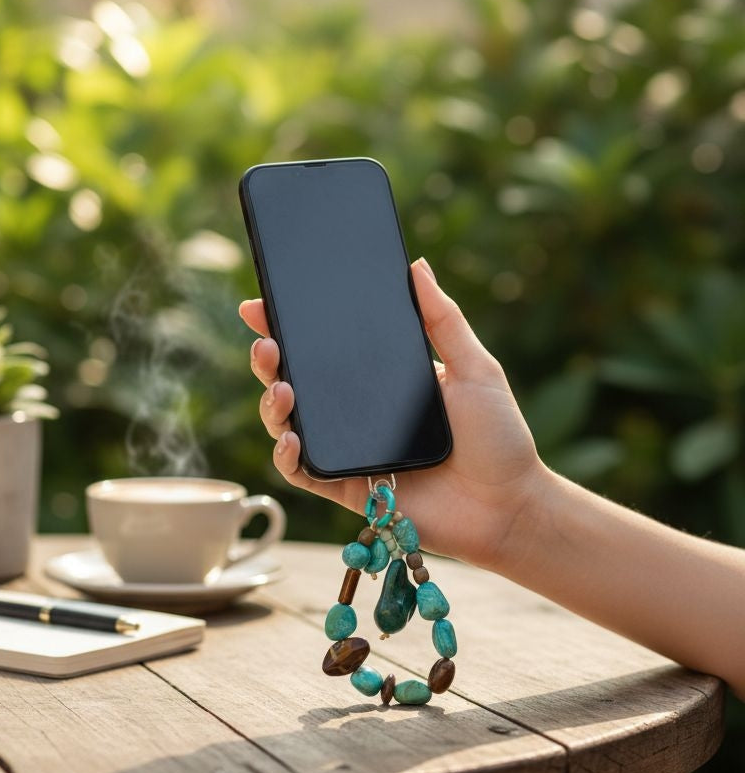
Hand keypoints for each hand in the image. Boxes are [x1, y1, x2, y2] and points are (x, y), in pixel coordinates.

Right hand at [238, 258, 545, 567]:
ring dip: (273, 404)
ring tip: (281, 388)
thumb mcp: (475, 369)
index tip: (263, 303)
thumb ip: (444, 320)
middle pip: (295, 379)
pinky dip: (287, 456)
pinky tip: (292, 438)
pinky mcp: (347, 488)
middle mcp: (357, 412)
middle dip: (269, 358)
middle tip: (267, 342)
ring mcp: (349, 450)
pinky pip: (303, 473)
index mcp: (381, 378)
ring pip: (289, 424)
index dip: (289, 325)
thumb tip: (416, 266)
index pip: (325, 346)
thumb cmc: (499, 438)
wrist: (510, 506)